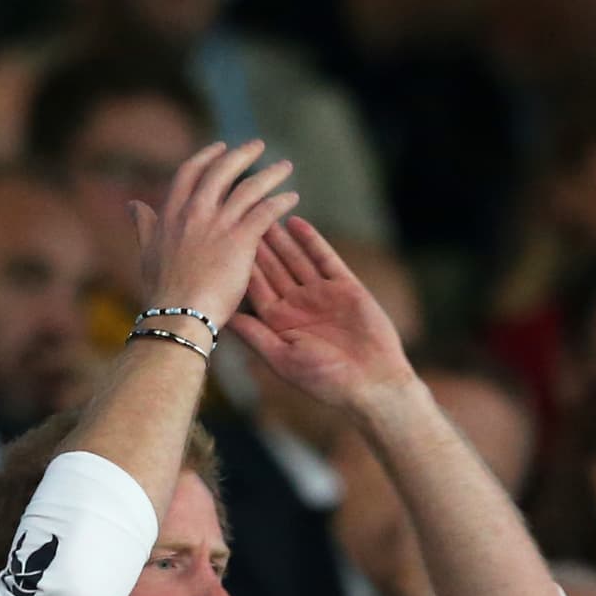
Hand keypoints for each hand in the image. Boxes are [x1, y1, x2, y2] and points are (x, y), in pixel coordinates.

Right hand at [129, 139, 298, 329]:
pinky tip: (292, 197)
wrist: (177, 316)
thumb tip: (133, 204)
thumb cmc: (162, 293)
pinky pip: (266, 211)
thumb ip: (144, 225)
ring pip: (249, 187)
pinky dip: (280, 201)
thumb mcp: (147, 253)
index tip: (220, 147)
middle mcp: (195, 212)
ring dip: (270, 174)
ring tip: (285, 167)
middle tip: (258, 145)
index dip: (207, 157)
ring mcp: (218, 224)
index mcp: (172, 213)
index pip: (190, 172)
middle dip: (242, 154)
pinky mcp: (240, 240)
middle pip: (222, 171)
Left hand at [232, 217, 413, 412]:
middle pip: (273, 269)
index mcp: (280, 324)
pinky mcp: (345, 286)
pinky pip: (325, 258)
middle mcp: (298, 306)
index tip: (224, 246)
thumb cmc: (325, 380)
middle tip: (239, 219)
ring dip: (280, 239)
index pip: (256, 289)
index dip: (241, 268)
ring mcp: (321, 294)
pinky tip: (296, 222)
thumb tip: (223, 319)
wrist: (372, 381)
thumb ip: (255, 336)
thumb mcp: (283, 359)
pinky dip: (311, 241)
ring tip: (263, 214)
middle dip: (257, 246)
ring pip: (296, 259)